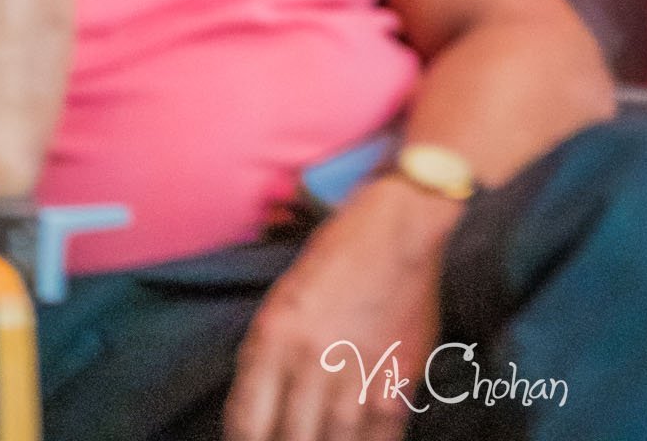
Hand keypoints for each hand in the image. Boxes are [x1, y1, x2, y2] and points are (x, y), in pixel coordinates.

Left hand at [224, 174, 455, 440]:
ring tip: (323, 437)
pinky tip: (358, 438)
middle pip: (291, 439)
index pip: (248, 422)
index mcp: (276, 334)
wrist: (398, 227)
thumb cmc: (336, 256)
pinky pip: (379, 436)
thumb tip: (257, 415)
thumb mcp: (283, 297)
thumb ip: (267, 354)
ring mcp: (357, 370)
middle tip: (292, 438)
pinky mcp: (398, 376)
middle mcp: (312, 357)